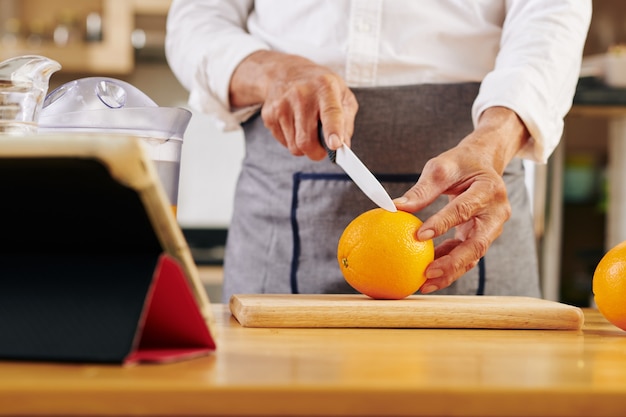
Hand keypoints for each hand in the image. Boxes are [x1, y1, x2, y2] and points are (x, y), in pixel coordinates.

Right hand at [230, 50, 357, 159]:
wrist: (285, 72)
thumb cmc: (319, 86)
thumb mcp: (342, 95)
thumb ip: (346, 122)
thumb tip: (344, 147)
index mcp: (325, 87)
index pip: (330, 112)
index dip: (333, 130)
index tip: (335, 145)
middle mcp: (301, 94)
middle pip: (306, 140)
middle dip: (316, 153)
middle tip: (322, 149)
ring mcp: (282, 105)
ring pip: (294, 147)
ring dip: (304, 147)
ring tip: (308, 131)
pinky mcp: (269, 115)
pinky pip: (283, 143)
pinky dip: (292, 141)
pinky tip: (295, 125)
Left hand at [393, 107, 529, 293]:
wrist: (483, 165)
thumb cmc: (461, 164)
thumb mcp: (442, 168)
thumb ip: (422, 189)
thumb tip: (395, 208)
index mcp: (489, 191)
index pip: (464, 210)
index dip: (443, 224)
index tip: (419, 236)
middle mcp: (496, 213)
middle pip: (477, 244)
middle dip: (453, 262)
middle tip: (428, 273)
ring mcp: (492, 228)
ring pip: (473, 256)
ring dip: (450, 271)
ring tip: (425, 284)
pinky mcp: (482, 237)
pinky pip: (466, 255)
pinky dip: (448, 265)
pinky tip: (427, 275)